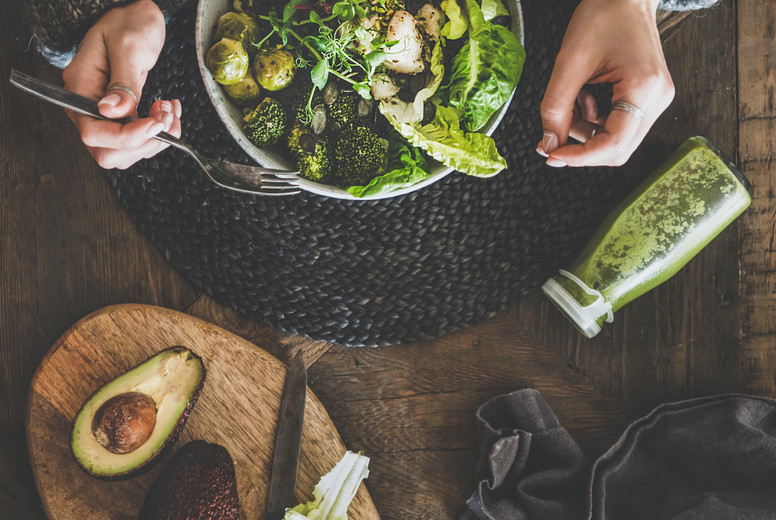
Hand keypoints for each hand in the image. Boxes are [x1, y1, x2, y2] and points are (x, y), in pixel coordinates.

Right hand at [62, 0, 180, 169]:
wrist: (137, 17)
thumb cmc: (130, 23)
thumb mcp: (129, 46)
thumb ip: (123, 81)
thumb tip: (113, 111)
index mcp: (79, 88)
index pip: (93, 132)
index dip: (126, 137)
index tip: (154, 124)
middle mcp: (87, 106)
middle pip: (107, 152)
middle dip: (143, 142)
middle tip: (164, 118)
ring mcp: (103, 115)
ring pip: (125, 152)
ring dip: (154, 141)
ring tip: (169, 112)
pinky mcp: (121, 117)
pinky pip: (137, 141)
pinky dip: (159, 135)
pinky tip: (168, 113)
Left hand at [536, 0, 674, 166]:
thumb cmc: (603, 16)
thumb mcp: (569, 62)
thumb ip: (555, 108)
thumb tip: (549, 144)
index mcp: (644, 88)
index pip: (614, 144)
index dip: (580, 156)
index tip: (552, 155)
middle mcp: (657, 99)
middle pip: (618, 149)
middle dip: (581, 148)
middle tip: (550, 139)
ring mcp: (655, 100)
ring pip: (615, 140)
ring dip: (584, 132)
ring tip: (571, 102)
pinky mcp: (646, 98)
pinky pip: (617, 125)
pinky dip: (593, 121)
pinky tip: (584, 97)